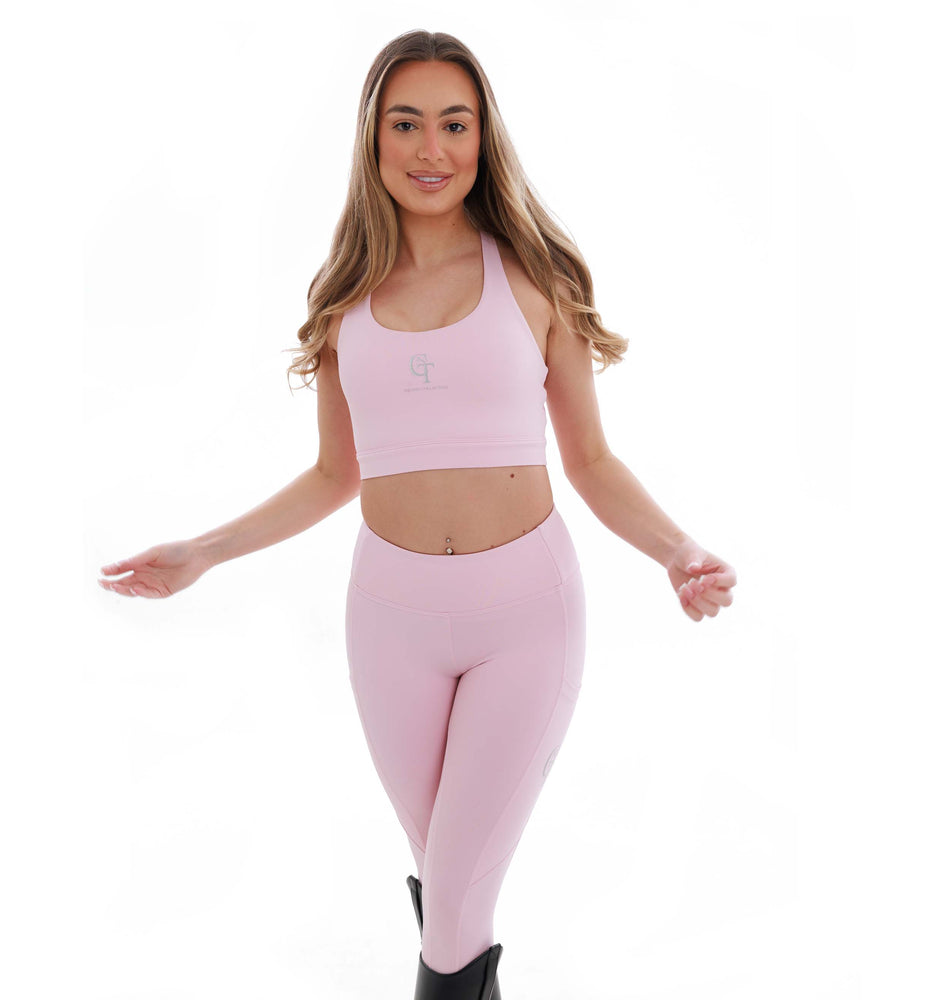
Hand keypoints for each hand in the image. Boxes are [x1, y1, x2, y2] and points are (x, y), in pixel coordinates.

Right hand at [97, 539, 213, 598]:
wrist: (196, 555)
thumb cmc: (175, 550)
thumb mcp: (152, 553)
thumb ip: (134, 561)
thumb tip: (114, 566)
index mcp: (140, 565)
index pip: (122, 570)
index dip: (111, 571)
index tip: (102, 572)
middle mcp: (145, 576)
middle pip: (125, 582)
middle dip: (113, 584)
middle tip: (102, 583)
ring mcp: (153, 585)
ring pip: (135, 590)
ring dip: (125, 589)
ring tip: (115, 586)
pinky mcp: (163, 592)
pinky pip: (149, 594)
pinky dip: (141, 593)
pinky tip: (135, 588)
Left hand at [665, 542, 736, 621]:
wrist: (677, 562)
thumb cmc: (688, 555)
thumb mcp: (690, 553)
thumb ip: (693, 559)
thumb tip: (693, 568)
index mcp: (726, 572)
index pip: (732, 581)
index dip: (719, 581)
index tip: (704, 577)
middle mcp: (722, 589)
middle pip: (727, 601)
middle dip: (708, 594)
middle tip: (693, 583)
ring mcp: (712, 600)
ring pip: (713, 612)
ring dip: (697, 602)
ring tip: (685, 588)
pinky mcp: (699, 607)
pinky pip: (698, 617)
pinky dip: (688, 608)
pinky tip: (680, 595)